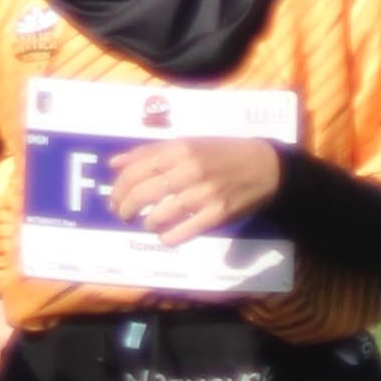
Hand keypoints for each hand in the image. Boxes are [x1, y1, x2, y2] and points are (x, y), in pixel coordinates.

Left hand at [106, 133, 282, 242]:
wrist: (266, 166)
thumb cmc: (223, 152)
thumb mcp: (187, 143)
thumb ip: (149, 152)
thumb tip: (114, 163)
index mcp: (179, 150)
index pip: (135, 170)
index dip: (118, 188)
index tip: (115, 198)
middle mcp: (189, 170)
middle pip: (142, 194)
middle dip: (125, 208)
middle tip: (123, 214)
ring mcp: (204, 194)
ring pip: (159, 215)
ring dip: (147, 223)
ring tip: (148, 223)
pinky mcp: (218, 214)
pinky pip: (183, 231)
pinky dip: (168, 238)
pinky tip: (165, 236)